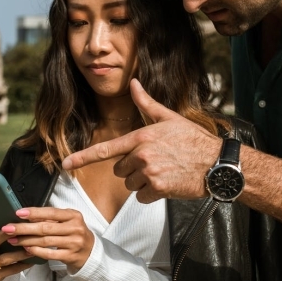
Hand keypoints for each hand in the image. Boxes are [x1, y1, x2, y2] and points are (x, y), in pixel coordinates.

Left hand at [3, 207, 94, 270]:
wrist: (91, 252)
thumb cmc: (74, 234)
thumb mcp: (68, 222)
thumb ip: (51, 219)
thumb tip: (27, 216)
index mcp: (74, 215)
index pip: (51, 212)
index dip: (34, 212)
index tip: (18, 213)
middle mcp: (75, 228)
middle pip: (45, 228)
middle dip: (24, 228)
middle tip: (8, 228)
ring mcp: (74, 243)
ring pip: (45, 241)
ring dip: (26, 240)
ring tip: (13, 239)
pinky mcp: (71, 256)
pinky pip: (50, 254)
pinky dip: (36, 251)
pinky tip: (26, 249)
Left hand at [62, 79, 220, 202]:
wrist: (216, 163)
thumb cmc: (193, 140)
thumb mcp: (169, 118)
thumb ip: (146, 104)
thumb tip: (134, 83)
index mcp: (141, 137)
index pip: (106, 149)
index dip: (82, 158)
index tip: (65, 165)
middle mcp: (142, 154)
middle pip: (120, 170)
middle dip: (133, 169)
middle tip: (156, 163)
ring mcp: (150, 172)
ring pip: (131, 185)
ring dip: (143, 183)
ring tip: (165, 172)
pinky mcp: (158, 188)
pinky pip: (142, 197)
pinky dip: (153, 195)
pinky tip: (168, 184)